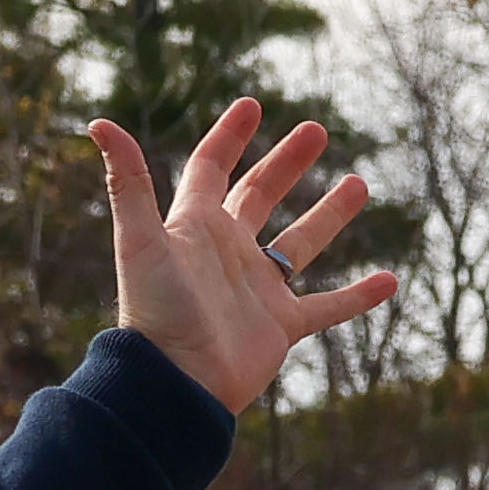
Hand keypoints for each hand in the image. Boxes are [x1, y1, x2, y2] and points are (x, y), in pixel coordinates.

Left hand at [96, 101, 399, 418]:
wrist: (177, 384)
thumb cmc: (155, 313)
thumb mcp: (141, 241)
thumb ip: (127, 182)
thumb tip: (98, 122)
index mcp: (195, 227)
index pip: (212, 168)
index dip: (230, 136)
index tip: (251, 105)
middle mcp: (228, 252)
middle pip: (260, 195)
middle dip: (287, 162)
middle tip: (317, 130)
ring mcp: (257, 289)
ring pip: (300, 244)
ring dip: (329, 214)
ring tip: (360, 183)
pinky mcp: (281, 327)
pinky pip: (328, 307)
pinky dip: (358, 296)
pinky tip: (390, 280)